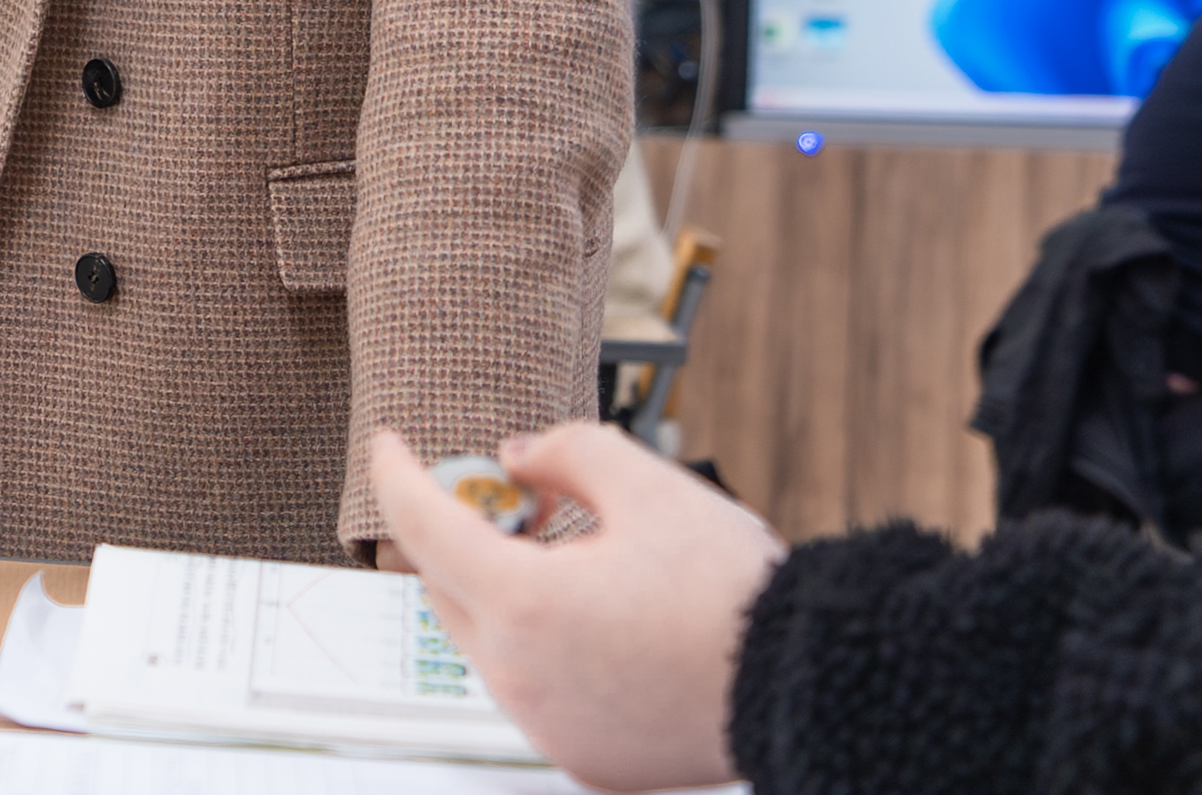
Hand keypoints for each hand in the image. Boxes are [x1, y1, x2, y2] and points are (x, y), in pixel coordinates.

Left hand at [368, 425, 781, 791]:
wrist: (814, 686)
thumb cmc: (735, 590)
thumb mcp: (649, 486)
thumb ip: (564, 451)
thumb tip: (514, 460)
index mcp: (524, 604)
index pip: (421, 525)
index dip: (396, 473)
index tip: (387, 444)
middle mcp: (519, 676)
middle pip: (446, 587)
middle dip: (464, 535)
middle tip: (519, 502)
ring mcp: (546, 725)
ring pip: (487, 641)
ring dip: (505, 594)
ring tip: (580, 562)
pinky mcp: (580, 757)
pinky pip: (531, 689)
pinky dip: (542, 649)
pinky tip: (603, 623)